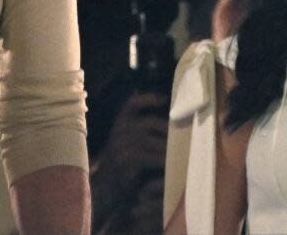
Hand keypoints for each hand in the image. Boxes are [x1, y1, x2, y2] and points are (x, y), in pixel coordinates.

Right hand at [90, 92, 167, 231]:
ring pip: (152, 140)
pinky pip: (151, 157)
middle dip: (166, 129)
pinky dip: (163, 160)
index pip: (131, 104)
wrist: (105, 187)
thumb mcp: (125, 143)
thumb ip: (138, 132)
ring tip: (180, 152)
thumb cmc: (121, 165)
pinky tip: (170, 165)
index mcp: (119, 124)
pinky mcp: (127, 160)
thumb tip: (164, 123)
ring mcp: (122, 145)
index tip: (163, 99)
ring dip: (167, 147)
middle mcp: (119, 131)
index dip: (147, 99)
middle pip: (148, 123)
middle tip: (181, 136)